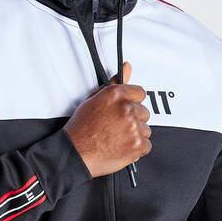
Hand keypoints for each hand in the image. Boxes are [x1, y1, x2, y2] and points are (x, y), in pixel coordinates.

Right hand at [63, 61, 151, 178]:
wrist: (75, 153)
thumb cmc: (81, 128)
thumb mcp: (95, 99)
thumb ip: (115, 83)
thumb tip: (127, 67)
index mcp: (116, 95)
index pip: (140, 93)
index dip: (132, 102)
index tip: (126, 109)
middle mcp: (126, 109)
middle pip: (144, 112)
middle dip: (133, 119)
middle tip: (116, 126)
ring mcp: (133, 127)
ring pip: (146, 129)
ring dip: (135, 134)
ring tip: (117, 137)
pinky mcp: (137, 145)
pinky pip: (146, 145)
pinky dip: (136, 148)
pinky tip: (121, 146)